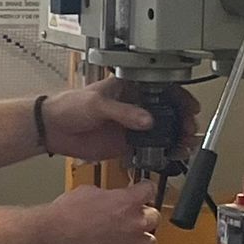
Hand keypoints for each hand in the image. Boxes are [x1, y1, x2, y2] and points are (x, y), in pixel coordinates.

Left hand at [40, 79, 197, 164]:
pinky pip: (149, 148)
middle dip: (182, 120)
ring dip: (175, 138)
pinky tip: (170, 155)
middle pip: (167, 112)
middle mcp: (134, 106)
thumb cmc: (69, 105)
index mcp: (129, 88)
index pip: (162, 89)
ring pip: (162, 131)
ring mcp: (131, 126)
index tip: (191, 108)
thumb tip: (147, 120)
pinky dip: (161, 153)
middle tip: (189, 129)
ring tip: (184, 144)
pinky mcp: (126, 144)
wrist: (52, 128)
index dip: (180, 97)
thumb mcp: (97, 103)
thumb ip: (123, 112)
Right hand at [44, 180, 160, 243]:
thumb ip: (107, 195)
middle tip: (132, 215)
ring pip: (150, 243)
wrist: (52, 235)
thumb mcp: (88, 191)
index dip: (145, 189)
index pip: (149, 190)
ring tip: (131, 238)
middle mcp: (133, 224)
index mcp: (127, 201)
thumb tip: (109, 198)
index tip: (143, 190)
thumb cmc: (66, 213)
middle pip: (155, 217)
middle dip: (144, 215)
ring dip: (142, 240)